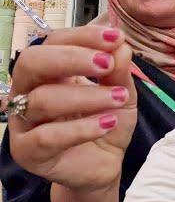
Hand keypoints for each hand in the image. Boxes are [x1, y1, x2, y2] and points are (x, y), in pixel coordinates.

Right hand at [8, 25, 136, 192]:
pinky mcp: (27, 152)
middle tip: (107, 64)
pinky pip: (46, 136)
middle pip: (31, 62)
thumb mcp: (123, 95)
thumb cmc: (107, 124)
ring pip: (42, 100)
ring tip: (119, 99)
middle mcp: (28, 92)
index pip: (53, 42)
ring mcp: (24, 122)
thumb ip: (120, 73)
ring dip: (87, 96)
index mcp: (50, 72)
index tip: (114, 37)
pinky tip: (108, 123)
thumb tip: (121, 45)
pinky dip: (81, 128)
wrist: (104, 165)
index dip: (81, 36)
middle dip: (71, 58)